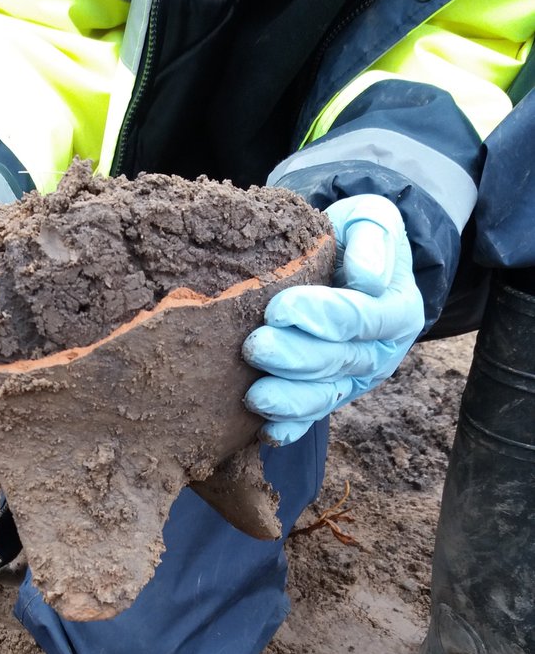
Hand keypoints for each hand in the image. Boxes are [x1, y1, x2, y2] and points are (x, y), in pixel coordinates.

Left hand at [242, 195, 425, 444]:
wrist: (344, 261)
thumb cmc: (353, 237)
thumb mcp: (371, 219)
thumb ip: (374, 239)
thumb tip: (366, 278)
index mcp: (397, 309)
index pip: (361, 317)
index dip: (321, 315)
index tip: (279, 308)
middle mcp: (380, 352)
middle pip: (338, 360)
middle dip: (296, 358)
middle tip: (255, 348)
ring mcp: (353, 378)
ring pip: (325, 395)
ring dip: (290, 399)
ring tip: (255, 396)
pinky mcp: (328, 394)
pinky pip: (311, 417)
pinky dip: (291, 427)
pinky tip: (269, 434)